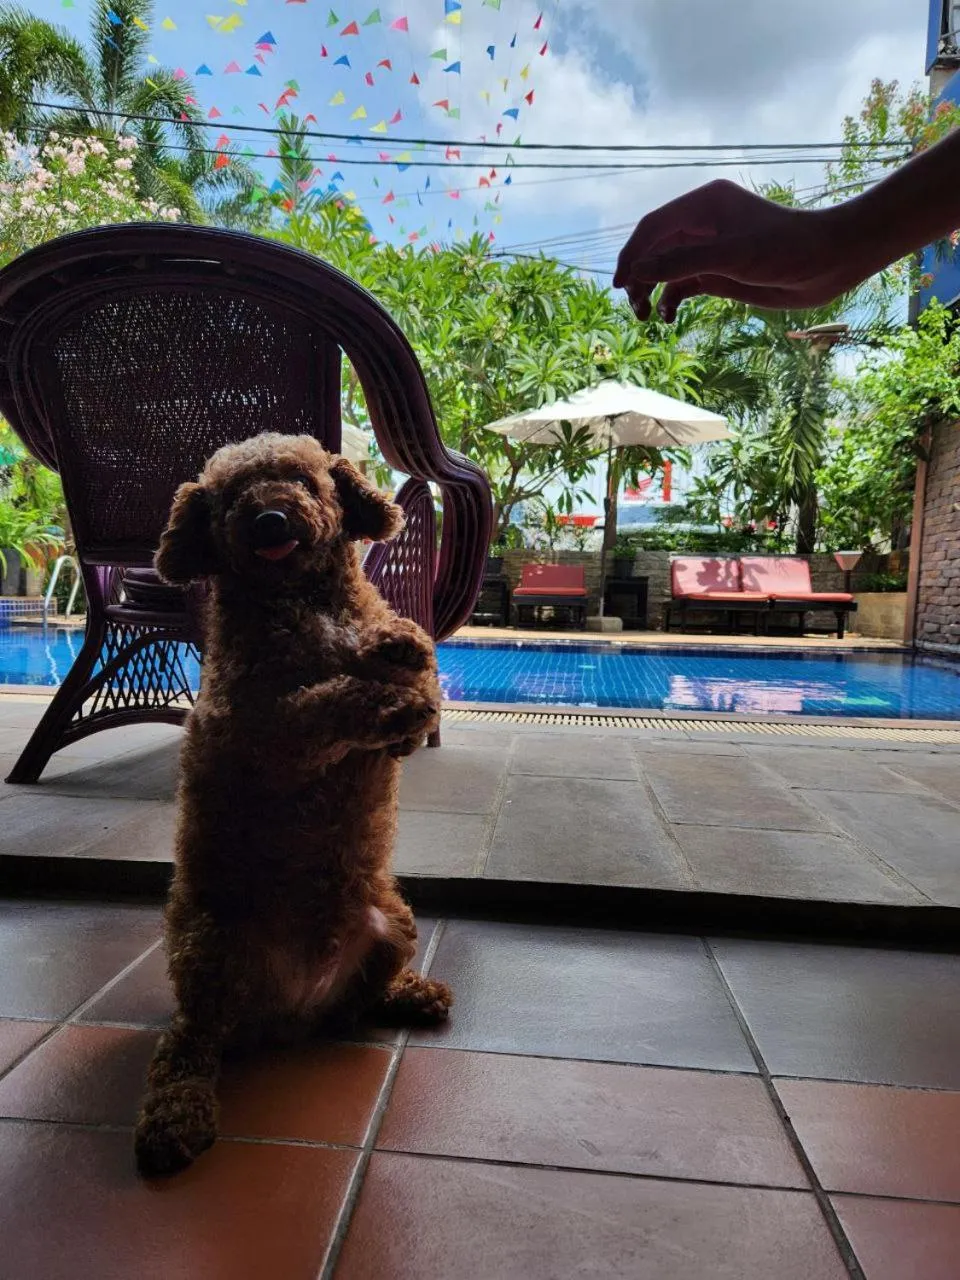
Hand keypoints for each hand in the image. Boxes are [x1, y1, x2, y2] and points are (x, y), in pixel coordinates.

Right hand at [614, 179, 875, 321]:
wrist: (828, 263)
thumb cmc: (786, 249)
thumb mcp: (731, 256)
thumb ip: (682, 262)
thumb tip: (636, 272)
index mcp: (703, 206)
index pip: (654, 227)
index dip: (633, 254)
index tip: (620, 284)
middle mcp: (702, 224)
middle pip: (655, 249)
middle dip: (640, 276)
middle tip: (634, 307)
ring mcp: (710, 249)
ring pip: (665, 270)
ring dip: (652, 292)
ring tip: (646, 317)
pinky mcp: (719, 272)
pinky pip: (682, 285)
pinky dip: (671, 301)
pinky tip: (669, 318)